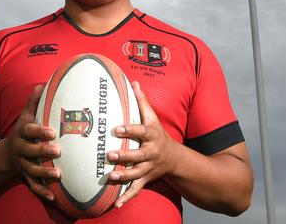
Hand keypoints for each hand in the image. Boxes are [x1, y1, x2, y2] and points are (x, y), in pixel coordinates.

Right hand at [6, 85, 60, 200]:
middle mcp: (20, 150)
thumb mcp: (25, 117)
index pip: (29, 131)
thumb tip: (42, 84)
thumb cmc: (23, 132)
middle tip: (58, 151)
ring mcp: (23, 165)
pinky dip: (42, 191)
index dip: (40, 131)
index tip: (53, 131)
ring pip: (32, 169)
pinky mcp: (26, 177)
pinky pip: (33, 185)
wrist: (6, 155)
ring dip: (44, 173)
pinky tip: (53, 197)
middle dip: (43, 151)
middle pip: (30, 151)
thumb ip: (33, 103)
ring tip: (58, 175)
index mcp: (21, 133)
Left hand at [107, 81, 178, 207]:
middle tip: (109, 155)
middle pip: (138, 155)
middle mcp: (151, 153)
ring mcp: (149, 168)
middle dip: (124, 156)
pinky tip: (116, 204)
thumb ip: (142, 102)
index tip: (116, 128)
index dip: (129, 130)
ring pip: (136, 174)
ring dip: (124, 177)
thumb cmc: (158, 134)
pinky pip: (136, 190)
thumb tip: (133, 81)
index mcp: (152, 136)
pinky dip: (127, 198)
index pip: (140, 132)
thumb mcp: (153, 118)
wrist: (175, 159)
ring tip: (110, 177)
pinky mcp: (146, 179)